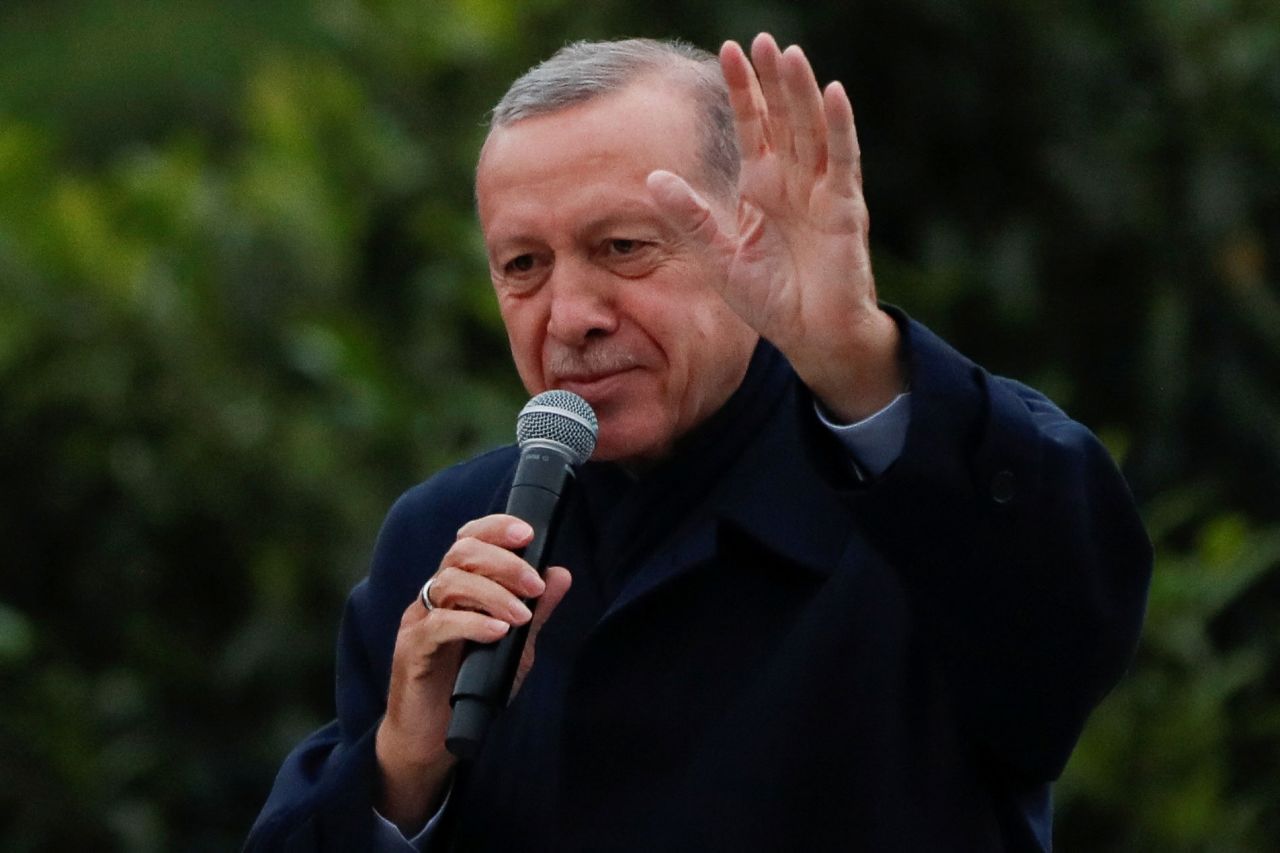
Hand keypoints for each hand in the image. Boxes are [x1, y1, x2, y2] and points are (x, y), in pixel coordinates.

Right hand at [374, 514, 571, 831]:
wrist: (432, 738)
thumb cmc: (470, 685)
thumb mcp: (515, 646)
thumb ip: (536, 612)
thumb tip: (561, 574)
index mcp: (458, 587)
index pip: (470, 539)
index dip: (495, 528)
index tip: (528, 532)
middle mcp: (435, 596)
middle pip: (461, 553)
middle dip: (504, 562)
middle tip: (534, 586)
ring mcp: (420, 621)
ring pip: (449, 583)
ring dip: (493, 593)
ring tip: (522, 616)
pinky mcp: (412, 650)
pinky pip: (438, 625)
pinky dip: (472, 623)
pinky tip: (498, 632)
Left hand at [647, 33, 903, 421]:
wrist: (810, 338)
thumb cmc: (771, 300)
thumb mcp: (718, 258)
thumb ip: (691, 218)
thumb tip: (652, 178)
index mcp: (762, 187)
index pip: (752, 126)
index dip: (742, 91)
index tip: (727, 51)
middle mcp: (793, 181)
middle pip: (783, 118)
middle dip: (771, 79)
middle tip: (760, 38)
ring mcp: (822, 191)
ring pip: (812, 130)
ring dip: (802, 92)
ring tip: (789, 54)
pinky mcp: (845, 209)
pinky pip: (843, 161)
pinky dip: (839, 127)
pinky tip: (833, 93)